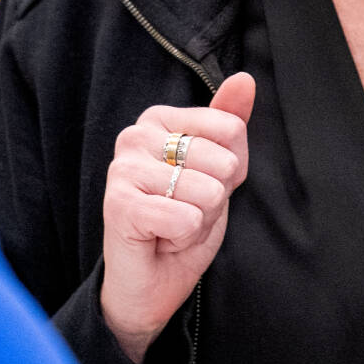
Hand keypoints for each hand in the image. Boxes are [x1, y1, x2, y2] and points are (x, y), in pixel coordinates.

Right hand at [98, 74, 255, 363]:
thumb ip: (229, 124)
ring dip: (200, 221)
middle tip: (185, 212)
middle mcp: (135, 135)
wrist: (150, 284)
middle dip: (216, 199)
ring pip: (207, 192)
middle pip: (224, 160)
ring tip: (173, 227)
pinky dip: (184, 238)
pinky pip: (186, 218)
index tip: (201, 187)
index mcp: (158, 118)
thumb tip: (245, 79)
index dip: (231, 171)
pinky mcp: (119, 206)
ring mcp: (122, 169)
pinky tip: (161, 240)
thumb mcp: (218, 172)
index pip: (232, 130)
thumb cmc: (182, 223)